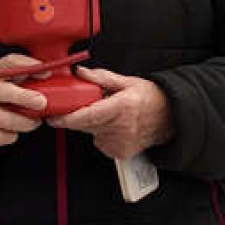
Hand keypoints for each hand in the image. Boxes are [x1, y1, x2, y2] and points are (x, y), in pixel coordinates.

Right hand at [0, 53, 46, 146]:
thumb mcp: (5, 79)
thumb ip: (25, 73)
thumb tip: (46, 74)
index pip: (10, 62)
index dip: (28, 65)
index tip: (45, 72)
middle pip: (3, 92)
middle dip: (25, 97)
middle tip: (41, 102)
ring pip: (7, 119)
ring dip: (26, 123)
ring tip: (32, 121)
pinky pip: (3, 137)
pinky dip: (12, 136)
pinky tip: (12, 130)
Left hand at [47, 66, 173, 158]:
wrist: (171, 118)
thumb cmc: (151, 98)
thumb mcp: (127, 82)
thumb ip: (101, 78)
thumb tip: (80, 73)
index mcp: (121, 108)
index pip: (87, 116)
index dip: (67, 118)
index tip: (53, 117)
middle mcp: (121, 128)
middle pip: (85, 125)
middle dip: (77, 116)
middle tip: (83, 106)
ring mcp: (121, 142)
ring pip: (91, 133)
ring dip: (92, 125)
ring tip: (109, 115)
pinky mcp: (120, 152)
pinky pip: (100, 142)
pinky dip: (101, 134)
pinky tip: (114, 127)